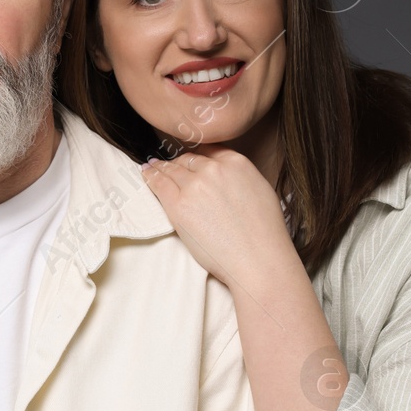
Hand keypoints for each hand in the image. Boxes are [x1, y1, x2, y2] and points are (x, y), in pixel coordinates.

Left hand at [139, 147, 297, 286]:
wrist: (258, 259)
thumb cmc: (264, 233)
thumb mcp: (260, 189)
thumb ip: (239, 176)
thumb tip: (226, 175)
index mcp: (236, 162)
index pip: (208, 150)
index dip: (196, 155)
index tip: (189, 159)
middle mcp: (213, 169)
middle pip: (188, 159)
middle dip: (178, 163)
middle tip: (167, 164)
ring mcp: (194, 186)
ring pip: (171, 169)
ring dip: (161, 168)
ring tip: (151, 167)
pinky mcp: (178, 205)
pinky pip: (158, 184)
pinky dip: (150, 177)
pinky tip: (146, 173)